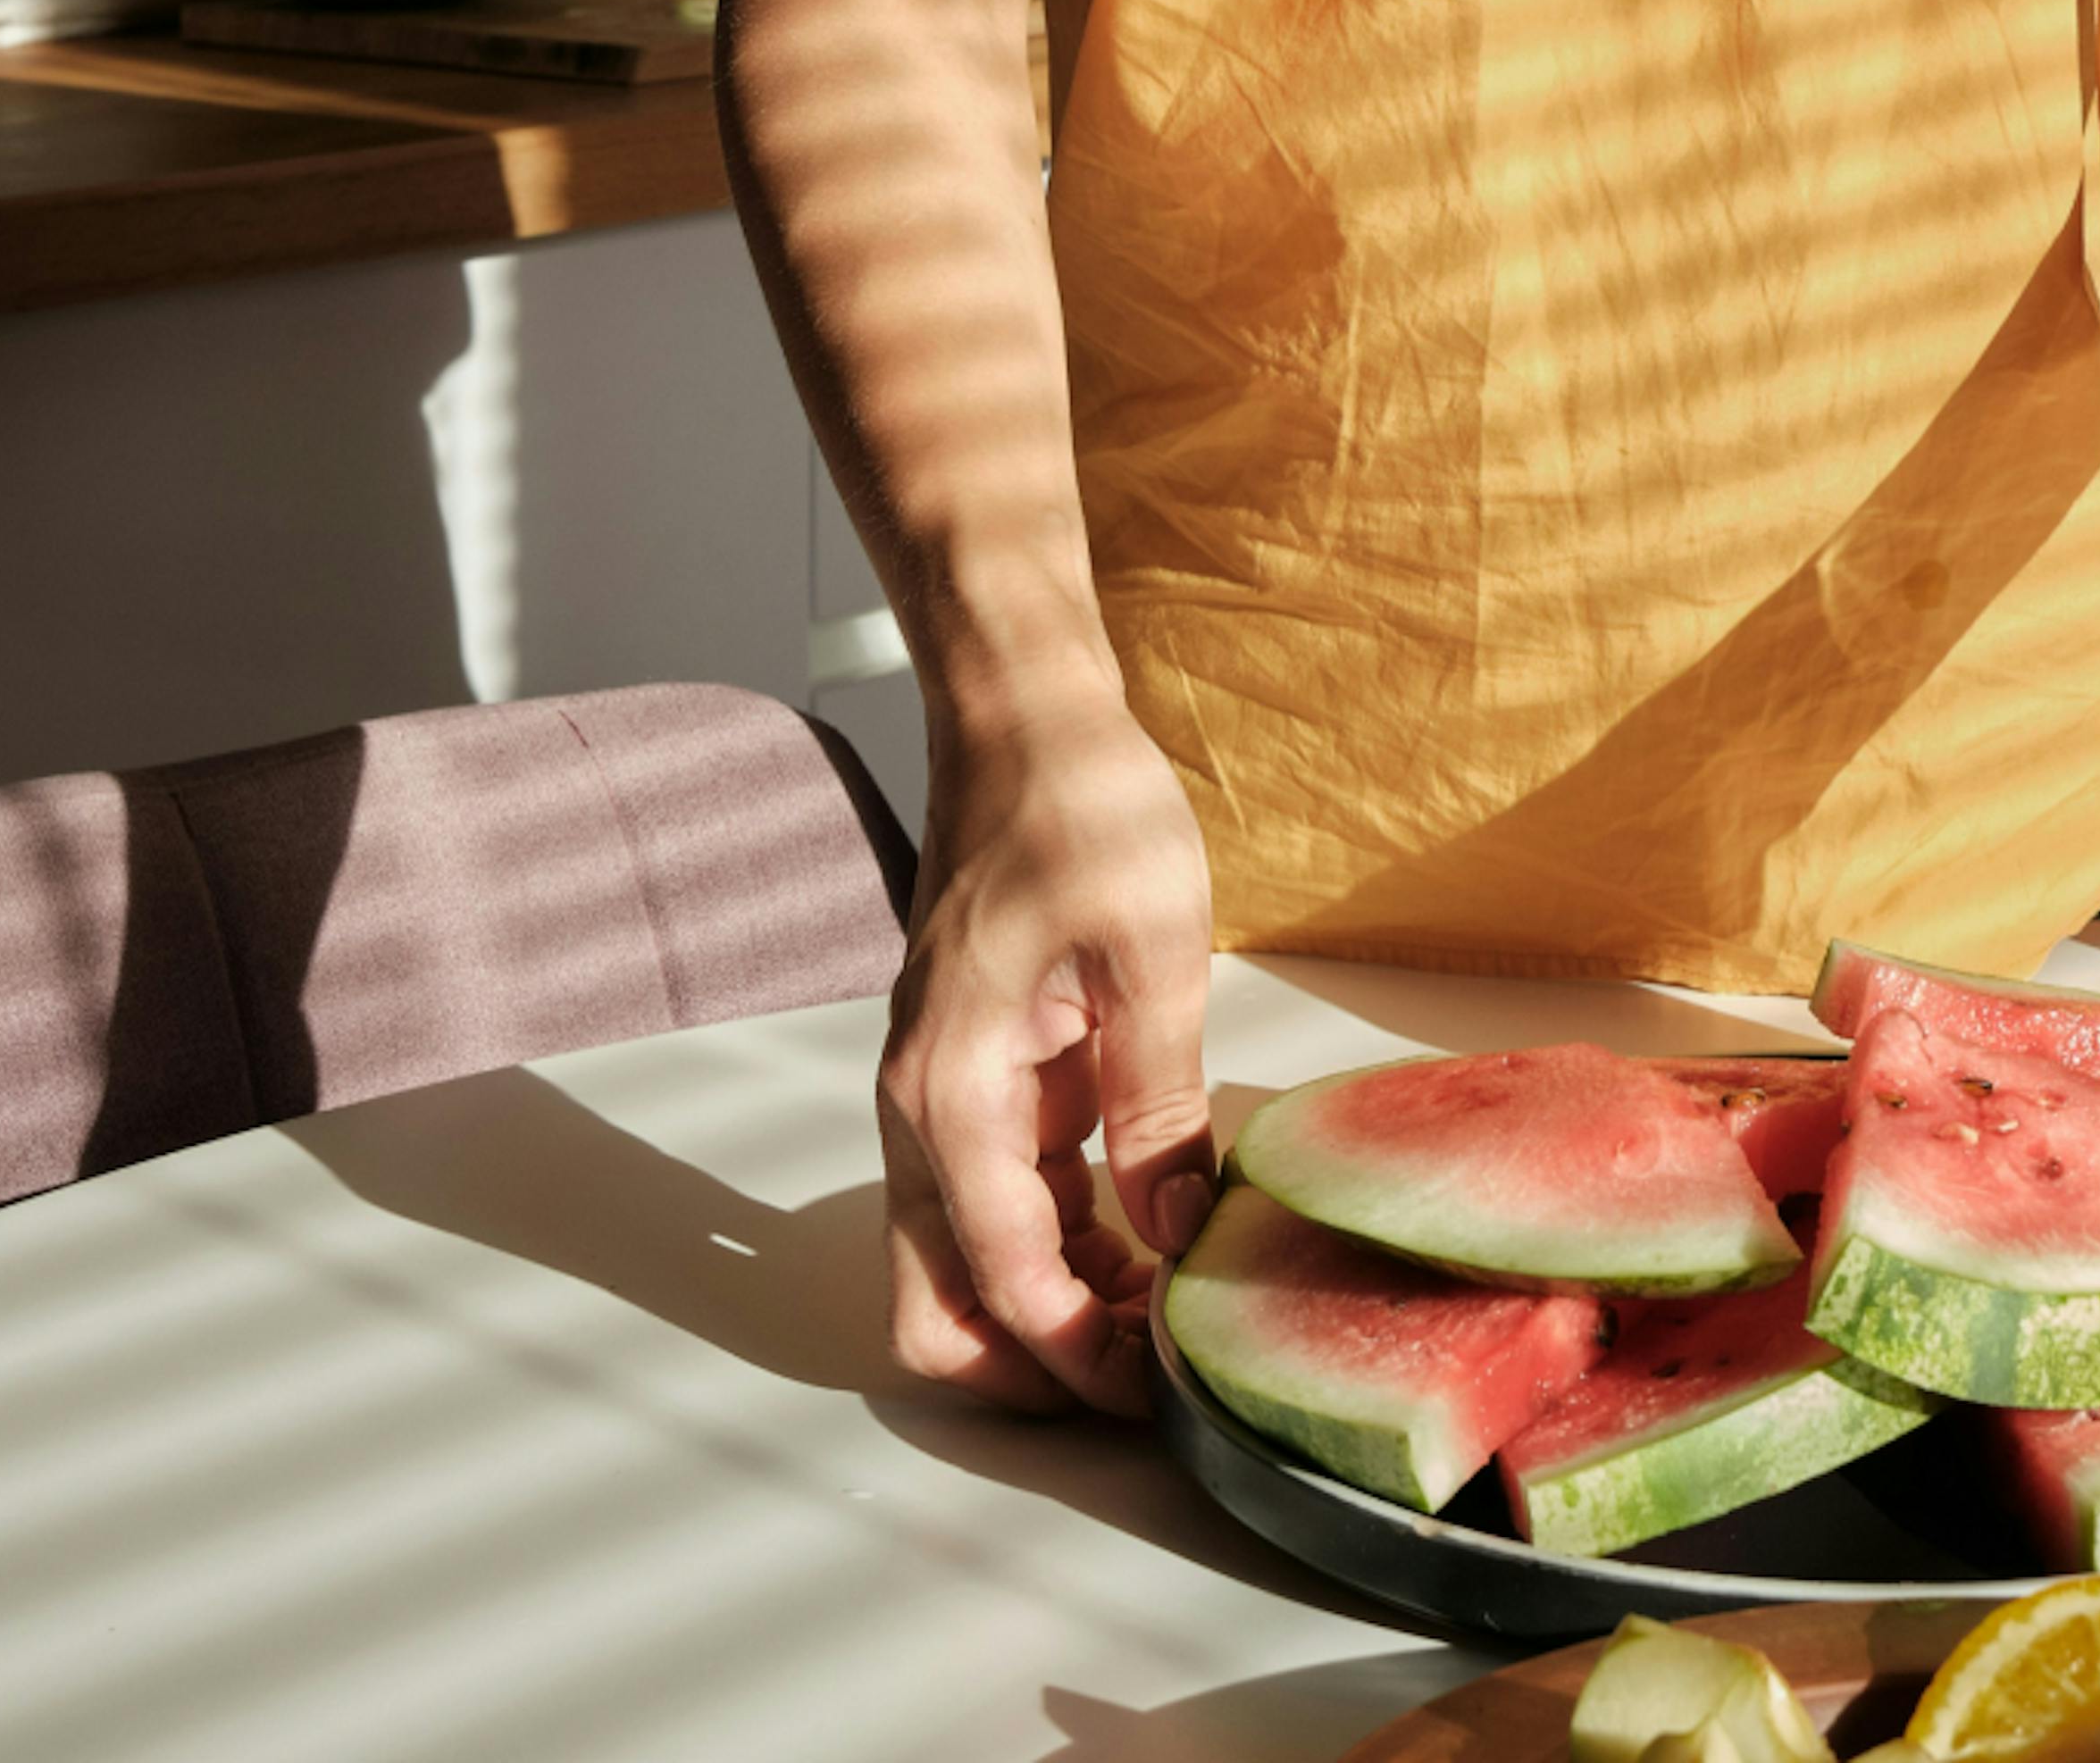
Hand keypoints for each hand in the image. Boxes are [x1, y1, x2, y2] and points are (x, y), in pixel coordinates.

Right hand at [876, 692, 1217, 1413]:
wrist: (1024, 715)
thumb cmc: (1081, 803)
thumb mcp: (1149, 948)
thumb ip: (1158, 1102)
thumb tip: (1177, 1234)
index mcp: (951, 1088)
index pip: (1000, 1277)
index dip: (1079, 1355)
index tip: (1164, 1383)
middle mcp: (923, 1108)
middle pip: (937, 1309)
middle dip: (1030, 1368)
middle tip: (1146, 1375)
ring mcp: (946, 1096)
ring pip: (962, 1264)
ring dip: (1046, 1312)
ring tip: (1164, 1316)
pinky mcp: (984, 1076)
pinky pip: (998, 1199)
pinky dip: (1055, 1246)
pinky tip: (1145, 1238)